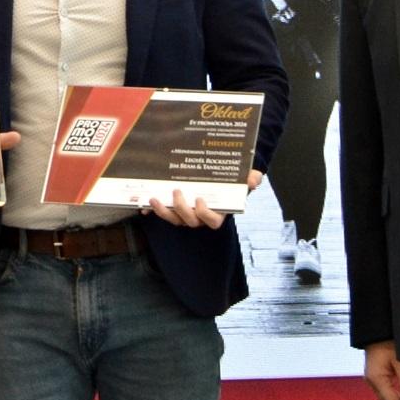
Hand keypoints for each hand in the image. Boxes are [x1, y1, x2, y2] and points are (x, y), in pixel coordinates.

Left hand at [141, 169, 261, 228]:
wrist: (213, 179)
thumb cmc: (227, 184)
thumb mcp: (239, 180)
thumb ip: (248, 179)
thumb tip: (256, 179)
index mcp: (216, 212)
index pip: (212, 221)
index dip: (205, 214)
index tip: (201, 199)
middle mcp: (199, 217)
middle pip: (189, 221)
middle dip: (182, 209)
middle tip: (177, 191)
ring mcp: (184, 215)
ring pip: (173, 219)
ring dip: (162, 211)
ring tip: (154, 198)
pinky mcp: (172, 210)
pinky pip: (161, 213)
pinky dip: (151, 210)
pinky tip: (143, 204)